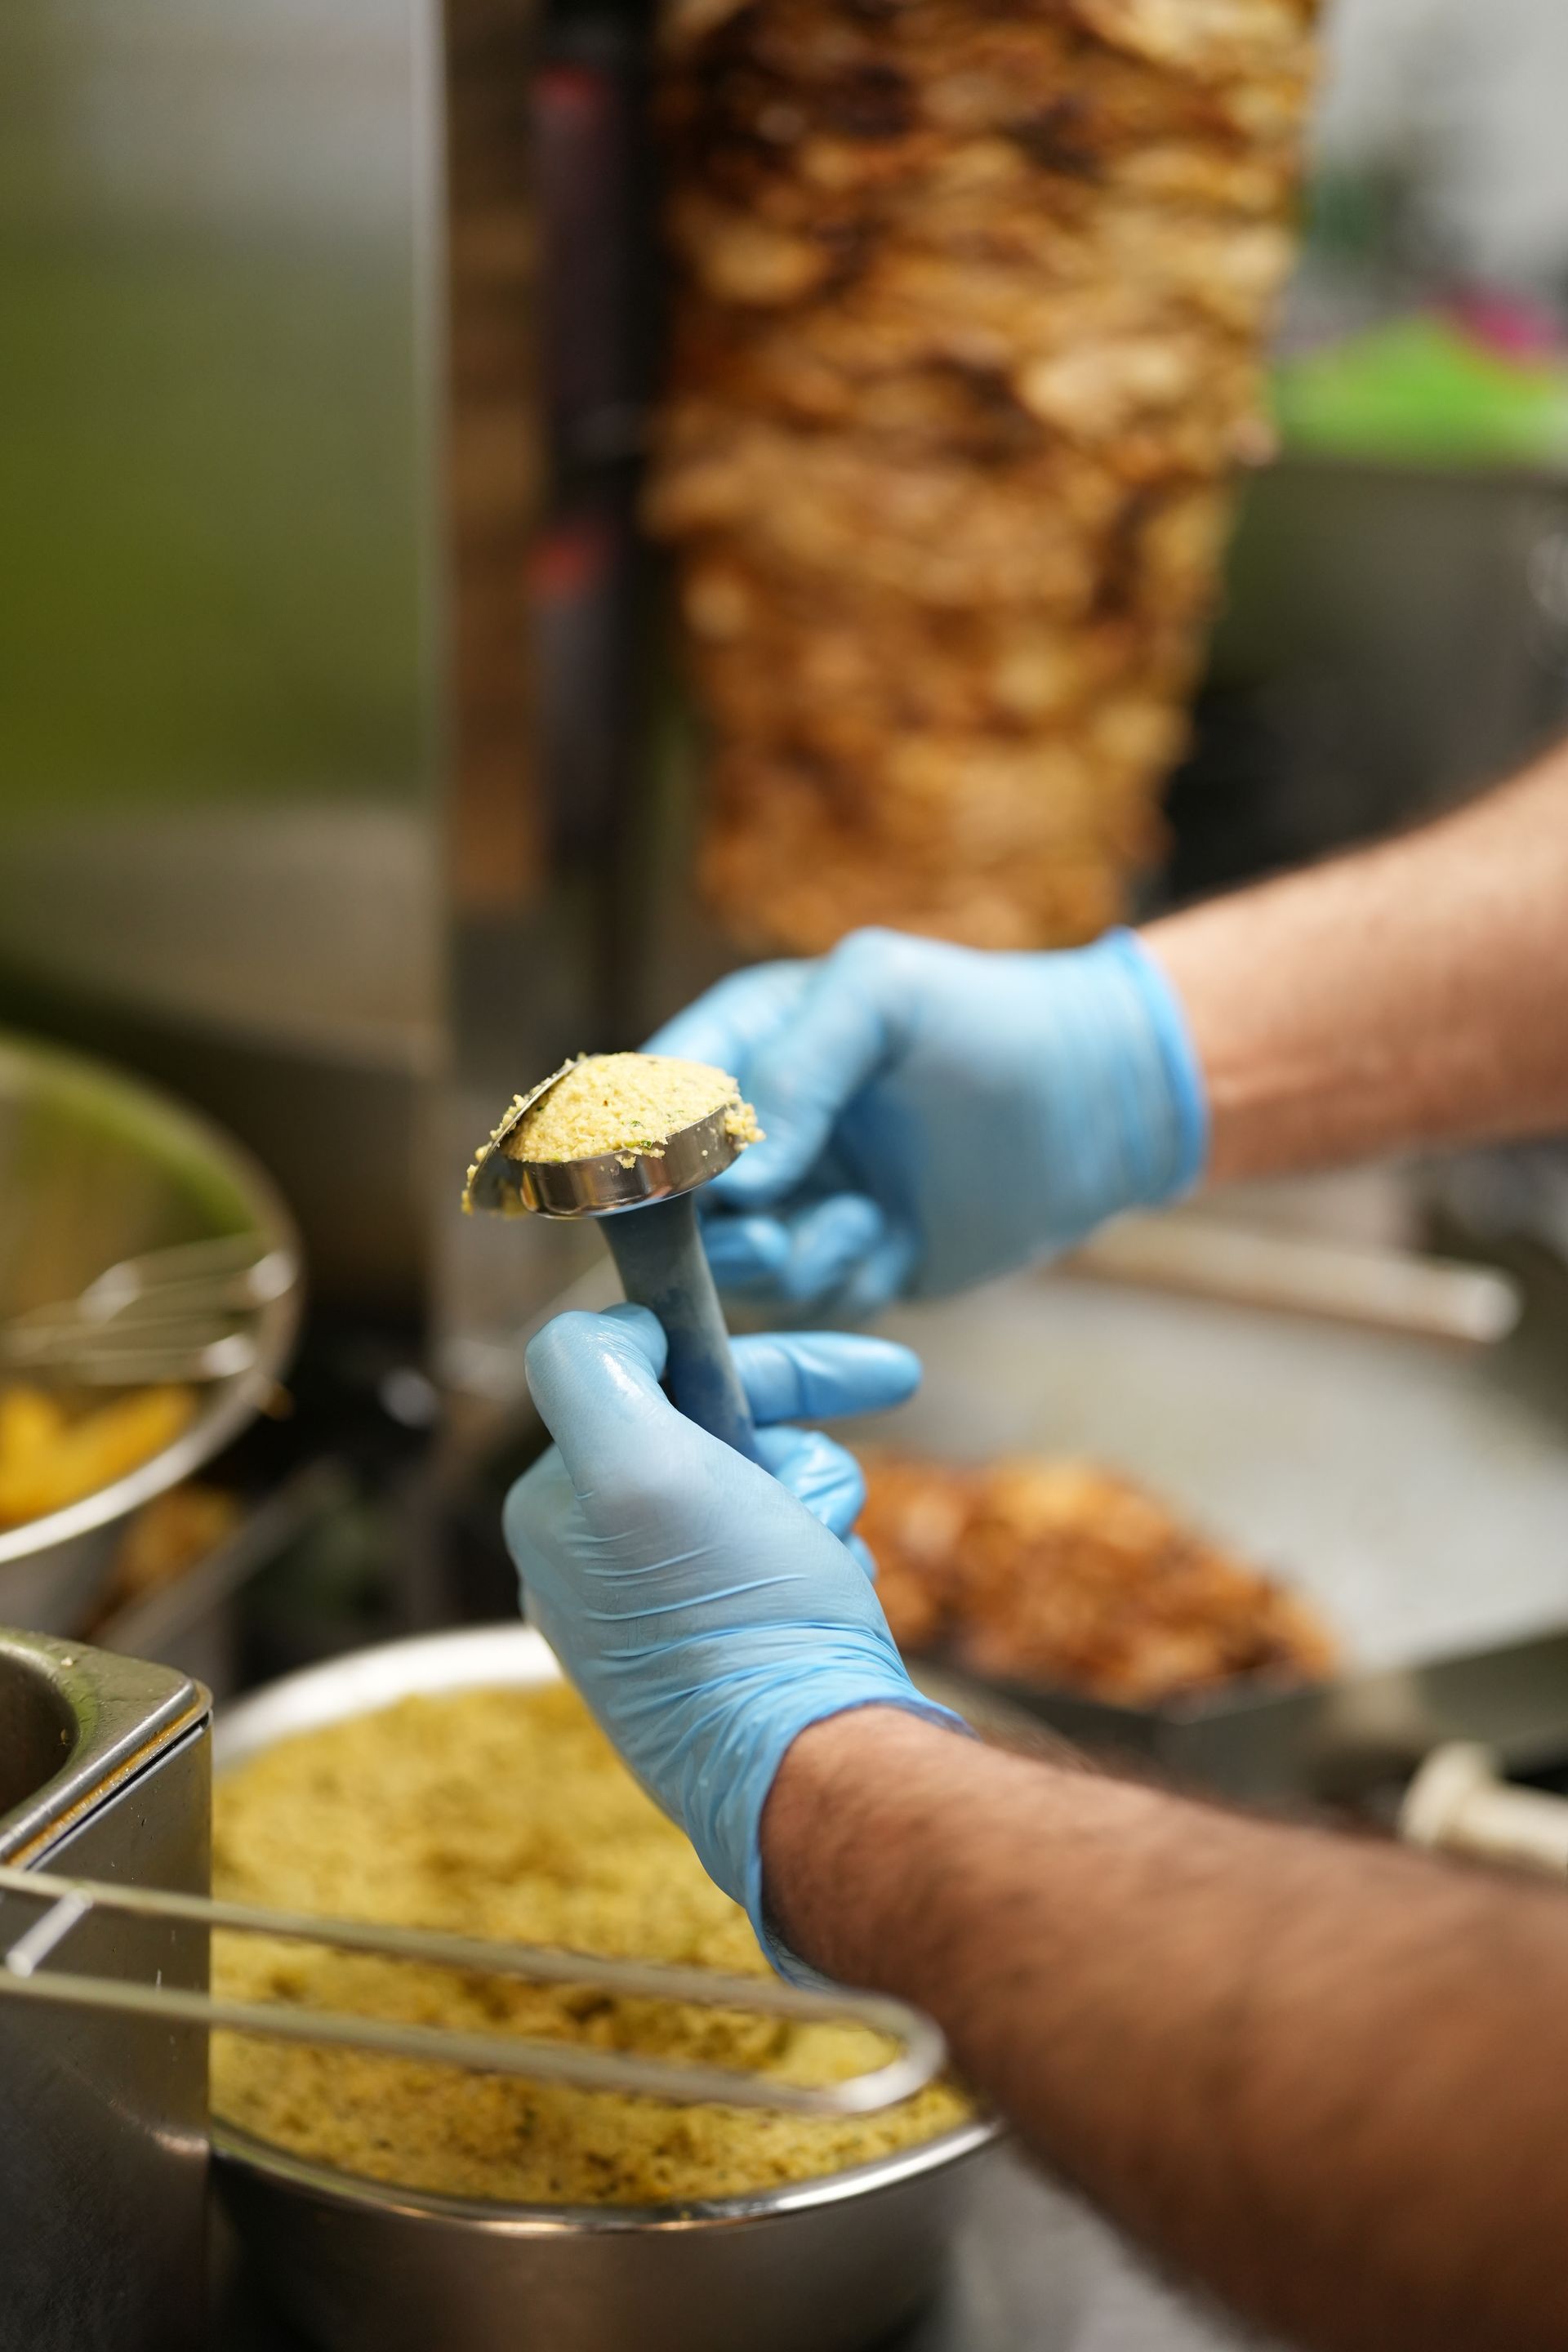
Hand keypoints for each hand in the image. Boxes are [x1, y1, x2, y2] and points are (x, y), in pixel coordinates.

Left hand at [504, 1305, 962, 1965]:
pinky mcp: (714, 1654)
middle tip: (833, 1493)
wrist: (811, 1763)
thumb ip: (594, 1365)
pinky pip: (777, 1559)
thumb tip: (625, 1327)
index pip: (662, 1378)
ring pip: (760, 1490)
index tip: (867, 1371)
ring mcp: (653, 1610)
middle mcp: (589, 1558)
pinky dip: (819, 1559)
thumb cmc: (737, 1614)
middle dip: (797, 1447)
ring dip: (815, 1501)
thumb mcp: (639, 1463)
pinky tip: (830, 1595)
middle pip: (715, 1434)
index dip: (764, 1365)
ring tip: (823, 1556)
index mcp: (554, 1506)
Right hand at [648, 926, 1205, 1313]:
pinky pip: (805, 1302)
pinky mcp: (847, 1260)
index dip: (641, 1149)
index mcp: (739, 1045)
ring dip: (788, 1262)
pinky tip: (892, 1243)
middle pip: (672, 1205)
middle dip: (716, 1231)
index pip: (643, 1100)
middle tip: (774, 1231)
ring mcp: (798, 1201)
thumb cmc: (988, 1021)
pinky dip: (839, 1284)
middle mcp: (752, 1131)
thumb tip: (736, 1183)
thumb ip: (795, 1069)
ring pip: (736, 1268)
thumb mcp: (881, 997)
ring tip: (863, 1221)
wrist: (1099, 1099)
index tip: (685, 1186)